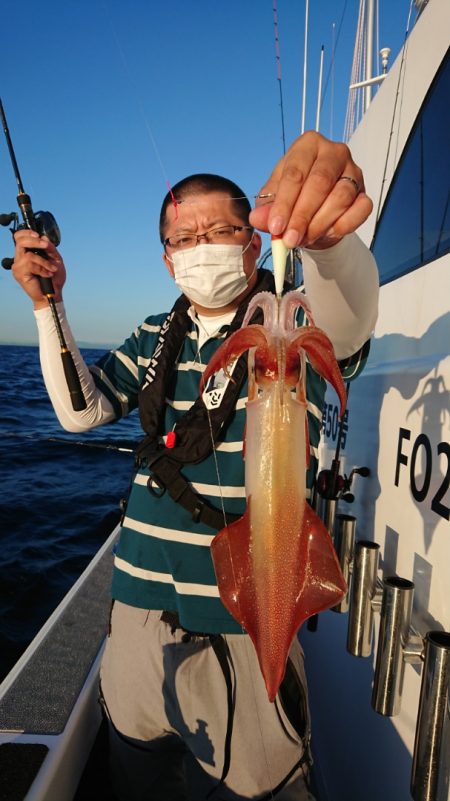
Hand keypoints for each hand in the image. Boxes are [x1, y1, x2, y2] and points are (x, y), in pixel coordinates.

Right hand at [12, 230, 65, 308]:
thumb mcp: (55, 259)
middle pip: (20, 242)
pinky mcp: (20, 274)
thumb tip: (43, 238)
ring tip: (51, 269)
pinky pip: (30, 265)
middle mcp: (20, 259)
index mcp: (27, 253)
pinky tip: (47, 274)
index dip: (26, 233)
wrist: (53, 294)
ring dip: (43, 261)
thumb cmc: (54, 278)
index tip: (37, 235)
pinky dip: (42, 268)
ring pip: (28, 255)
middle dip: (34, 242)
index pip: (19, 238)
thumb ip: (50, 248)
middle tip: (45, 245)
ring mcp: (18, 267)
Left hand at [249, 131, 372, 248]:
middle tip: (290, 239)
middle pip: (320, 182)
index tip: (276, 227)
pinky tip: (327, 234)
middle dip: (302, 216)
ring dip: (320, 224)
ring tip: (304, 239)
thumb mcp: (274, 200)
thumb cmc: (294, 197)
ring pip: (341, 197)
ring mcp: (353, 171)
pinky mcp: (365, 191)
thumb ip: (266, 209)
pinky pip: (361, 209)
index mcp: (307, 146)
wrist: (317, 210)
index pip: (295, 173)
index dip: (284, 203)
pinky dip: (344, 225)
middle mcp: (333, 153)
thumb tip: (258, 219)